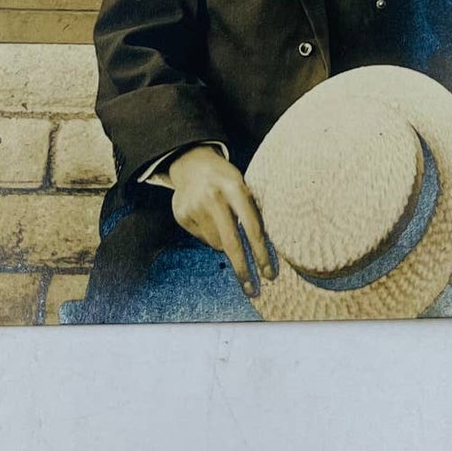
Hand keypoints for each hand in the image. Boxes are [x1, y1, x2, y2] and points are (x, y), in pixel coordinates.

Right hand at [167, 145, 273, 295]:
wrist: (192, 162)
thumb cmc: (225, 178)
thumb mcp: (242, 184)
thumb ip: (250, 210)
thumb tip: (262, 249)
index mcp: (234, 186)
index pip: (252, 226)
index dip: (261, 253)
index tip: (269, 273)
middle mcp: (213, 197)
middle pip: (231, 243)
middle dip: (243, 268)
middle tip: (252, 289)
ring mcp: (195, 206)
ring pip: (216, 244)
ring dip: (225, 245)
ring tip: (223, 225)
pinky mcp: (182, 214)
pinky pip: (202, 239)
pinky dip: (210, 236)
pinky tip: (208, 219)